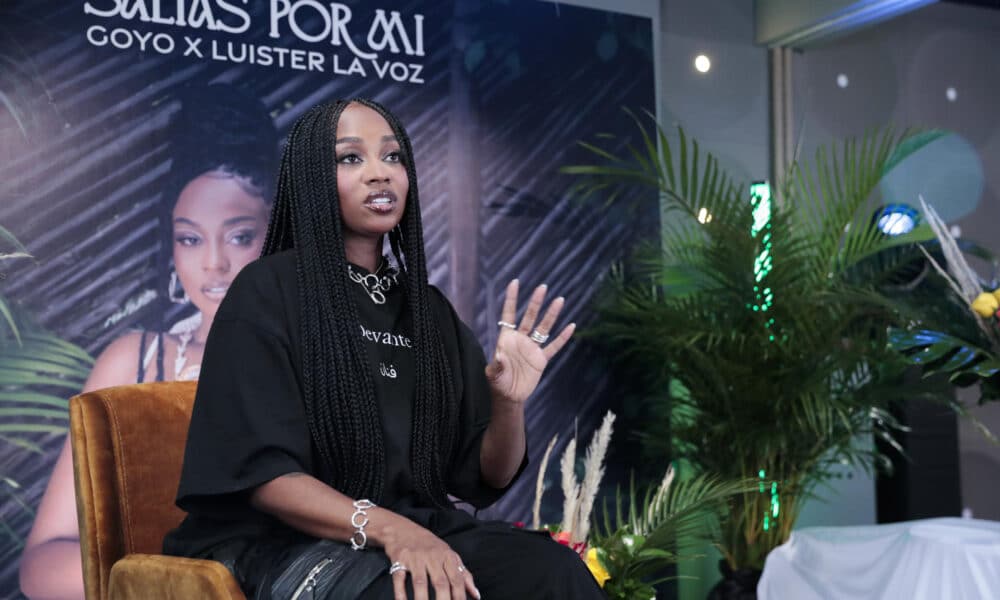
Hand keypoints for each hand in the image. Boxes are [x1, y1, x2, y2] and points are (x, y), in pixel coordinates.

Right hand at [380, 515, 478, 599]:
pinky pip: (399, 578)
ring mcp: (415, 558)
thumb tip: (476, 596)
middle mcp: (433, 557)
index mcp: (448, 557)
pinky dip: (400, 593)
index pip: (457, 579)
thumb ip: (464, 575)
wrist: (403, 530)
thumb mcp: (450, 556)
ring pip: (420, 582)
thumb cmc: (431, 546)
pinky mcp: (399, 560)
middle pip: (440, 582)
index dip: (459, 597)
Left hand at [486, 279, 574, 404]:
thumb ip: (496, 365)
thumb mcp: (493, 375)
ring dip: (551, 315)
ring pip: (543, 328)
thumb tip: (499, 356)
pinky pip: (554, 346)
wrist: (509, 396)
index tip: (515, 282)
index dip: (511, 299)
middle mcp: (520, 340)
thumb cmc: (497, 383)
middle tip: (543, 287)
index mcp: (506, 339)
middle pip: (529, 317)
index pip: (509, 314)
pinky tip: (571, 326)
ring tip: (559, 300)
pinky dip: (563, 337)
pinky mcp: (541, 359)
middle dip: (536, 302)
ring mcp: (532, 348)